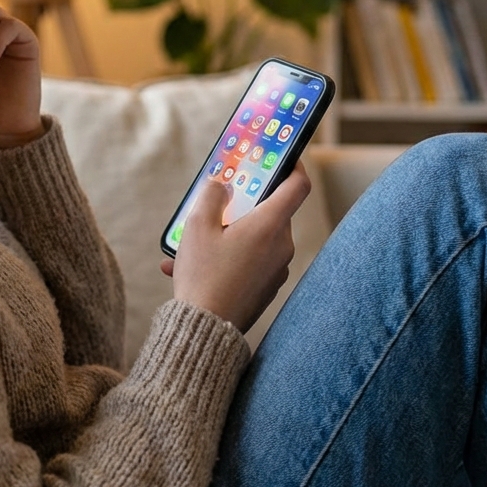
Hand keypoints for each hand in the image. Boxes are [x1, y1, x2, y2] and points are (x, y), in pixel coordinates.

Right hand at [162, 163, 311, 332]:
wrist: (206, 329)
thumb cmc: (204, 275)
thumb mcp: (197, 226)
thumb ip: (210, 195)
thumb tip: (220, 183)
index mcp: (270, 225)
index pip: (297, 185)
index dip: (293, 165)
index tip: (282, 156)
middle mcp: (281, 245)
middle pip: (270, 211)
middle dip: (242, 204)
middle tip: (219, 201)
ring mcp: (277, 268)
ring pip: (255, 238)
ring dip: (227, 234)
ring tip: (189, 244)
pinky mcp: (267, 287)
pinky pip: (249, 261)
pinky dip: (227, 257)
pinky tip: (191, 266)